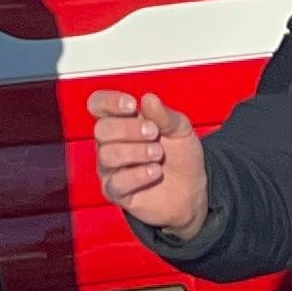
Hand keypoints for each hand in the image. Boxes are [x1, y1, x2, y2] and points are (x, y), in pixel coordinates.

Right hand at [88, 89, 208, 239]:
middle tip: (153, 133)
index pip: (98, 104)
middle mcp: (110, 143)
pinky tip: (155, 171)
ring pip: (108, 155)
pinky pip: (116, 183)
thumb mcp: (180, 129)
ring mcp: (111, 168)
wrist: (193, 189)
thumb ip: (164, 115)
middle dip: (129, 129)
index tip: (132, 105)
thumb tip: (148, 98)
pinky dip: (137, 175)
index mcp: (121, 120)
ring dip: (136, 152)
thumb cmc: (181, 155)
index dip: (109, 101)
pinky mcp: (116, 192)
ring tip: (158, 154)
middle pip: (102, 129)